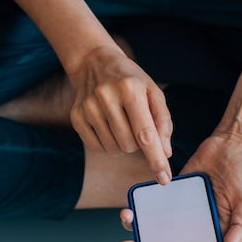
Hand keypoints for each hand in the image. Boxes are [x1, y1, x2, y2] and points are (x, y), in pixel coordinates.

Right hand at [68, 45, 172, 184]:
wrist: (93, 62)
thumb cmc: (130, 80)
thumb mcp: (152, 92)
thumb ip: (162, 121)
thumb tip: (165, 152)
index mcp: (130, 89)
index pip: (145, 134)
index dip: (156, 158)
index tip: (164, 179)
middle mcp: (106, 97)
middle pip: (130, 145)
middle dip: (138, 143)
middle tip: (136, 124)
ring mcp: (88, 108)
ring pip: (114, 149)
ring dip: (123, 144)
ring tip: (122, 122)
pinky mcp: (76, 117)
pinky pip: (98, 147)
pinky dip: (108, 143)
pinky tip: (108, 125)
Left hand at [119, 133, 241, 241]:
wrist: (232, 146)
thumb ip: (239, 229)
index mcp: (209, 240)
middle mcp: (189, 231)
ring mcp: (177, 214)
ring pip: (151, 229)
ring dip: (136, 230)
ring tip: (127, 223)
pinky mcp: (168, 195)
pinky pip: (150, 205)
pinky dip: (139, 209)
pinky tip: (131, 209)